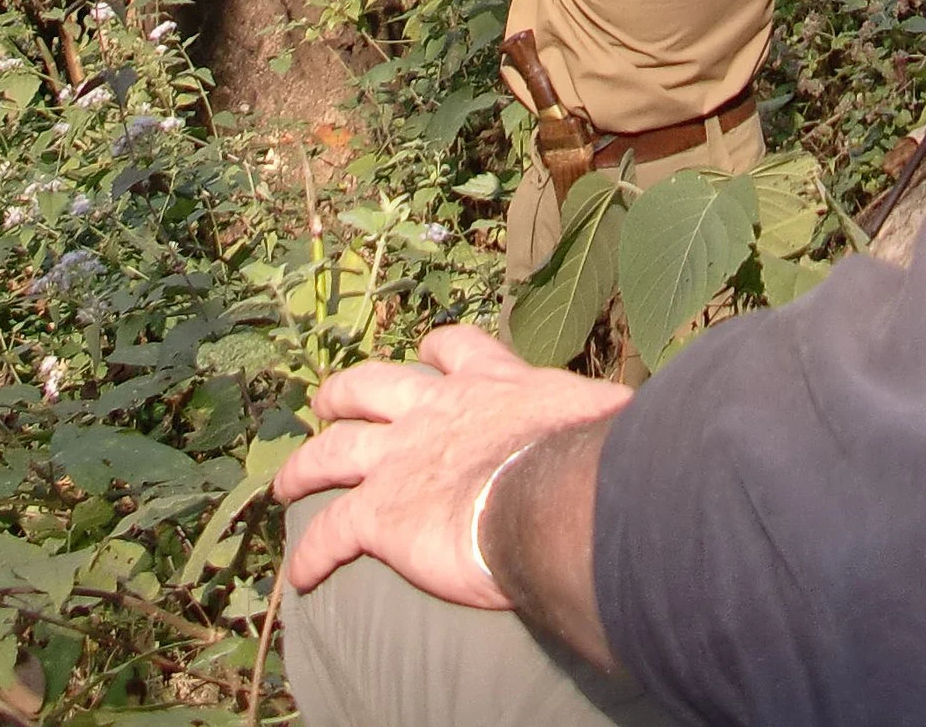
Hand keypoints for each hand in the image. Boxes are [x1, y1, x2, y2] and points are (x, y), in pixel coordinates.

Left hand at [274, 325, 627, 608]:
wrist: (553, 496)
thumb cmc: (590, 458)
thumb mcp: (601, 417)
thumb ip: (601, 420)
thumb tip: (641, 426)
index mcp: (492, 382)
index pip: (456, 349)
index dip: (437, 353)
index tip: (427, 355)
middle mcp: (436, 409)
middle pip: (374, 386)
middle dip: (347, 391)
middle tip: (327, 399)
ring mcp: (400, 458)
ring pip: (334, 450)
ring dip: (306, 464)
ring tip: (285, 481)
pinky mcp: (379, 514)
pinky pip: (331, 533)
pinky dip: (311, 553)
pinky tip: (299, 576)